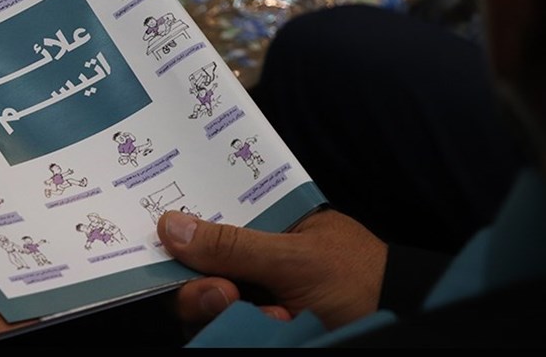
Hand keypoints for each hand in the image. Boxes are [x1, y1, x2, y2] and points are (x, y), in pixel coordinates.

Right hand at [156, 208, 386, 337]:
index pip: (209, 214)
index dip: (180, 223)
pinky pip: (222, 328)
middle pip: (195, 265)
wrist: (391, 326)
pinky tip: (275, 326)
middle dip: (199, 284)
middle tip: (225, 295)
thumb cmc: (356, 278)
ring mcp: (252, 294)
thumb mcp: (295, 257)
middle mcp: (251, 256)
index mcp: (263, 222)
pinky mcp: (254, 325)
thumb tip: (170, 227)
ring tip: (271, 316)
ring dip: (222, 313)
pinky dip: (239, 330)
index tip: (154, 234)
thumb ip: (234, 244)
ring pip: (202, 304)